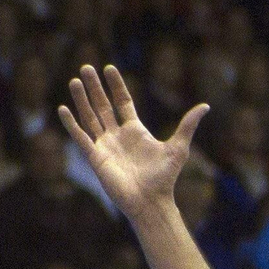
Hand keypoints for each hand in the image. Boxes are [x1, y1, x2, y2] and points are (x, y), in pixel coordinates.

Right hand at [59, 65, 208, 225]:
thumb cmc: (164, 178)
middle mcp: (117, 135)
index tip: (109, 68)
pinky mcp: (95, 157)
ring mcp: (104, 145)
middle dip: (94, 87)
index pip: (122, 102)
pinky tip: (63, 108)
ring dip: (81, 99)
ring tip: (74, 80)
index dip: (116, 86)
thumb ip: (187, 125)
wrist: (150, 201)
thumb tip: (205, 106)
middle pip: (102, 105)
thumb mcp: (178, 147)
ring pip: (90, 117)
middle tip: (86, 67)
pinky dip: (71, 123)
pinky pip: (80, 137)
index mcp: (135, 130)